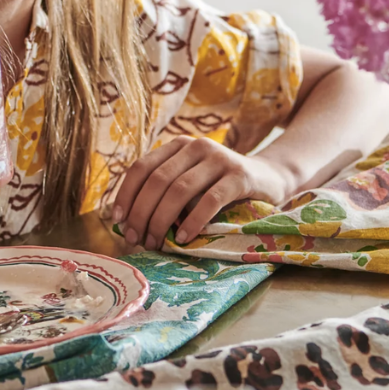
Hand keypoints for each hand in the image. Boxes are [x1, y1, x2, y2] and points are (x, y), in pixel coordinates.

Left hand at [112, 136, 293, 248]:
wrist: (270, 179)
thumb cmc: (221, 187)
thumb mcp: (190, 182)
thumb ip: (164, 192)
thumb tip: (127, 222)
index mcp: (178, 146)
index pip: (141, 167)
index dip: (126, 195)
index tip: (118, 221)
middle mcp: (196, 146)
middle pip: (157, 181)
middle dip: (142, 213)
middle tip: (137, 239)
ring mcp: (219, 159)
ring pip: (179, 190)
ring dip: (162, 220)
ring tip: (157, 243)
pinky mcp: (239, 176)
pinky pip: (210, 200)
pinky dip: (193, 222)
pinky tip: (183, 238)